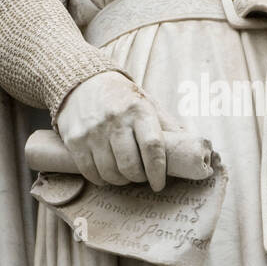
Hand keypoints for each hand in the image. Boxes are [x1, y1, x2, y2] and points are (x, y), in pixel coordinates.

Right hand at [56, 71, 180, 191]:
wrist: (84, 82)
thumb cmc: (123, 98)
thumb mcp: (147, 104)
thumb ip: (166, 125)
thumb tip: (192, 147)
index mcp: (138, 110)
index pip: (152, 147)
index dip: (158, 171)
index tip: (159, 184)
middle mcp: (114, 120)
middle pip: (130, 165)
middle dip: (138, 178)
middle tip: (141, 177)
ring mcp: (92, 131)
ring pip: (110, 172)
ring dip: (120, 180)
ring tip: (124, 175)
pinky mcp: (74, 139)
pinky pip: (90, 171)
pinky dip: (101, 179)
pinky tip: (106, 174)